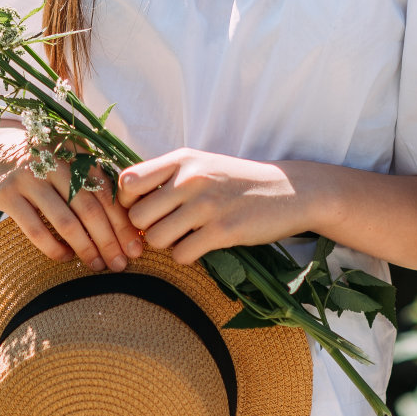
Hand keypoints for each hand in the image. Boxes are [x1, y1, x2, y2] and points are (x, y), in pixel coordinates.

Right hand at [0, 126, 144, 271]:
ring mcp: (29, 177)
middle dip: (109, 240)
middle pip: (89, 208)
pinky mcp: (7, 194)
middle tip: (120, 264)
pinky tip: (65, 258)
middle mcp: (54, 162)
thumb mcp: (69, 159)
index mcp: (75, 152)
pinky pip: (35, 229)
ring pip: (65, 221)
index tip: (135, 247)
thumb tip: (130, 219)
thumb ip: (94, 180)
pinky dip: (54, 248)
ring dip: (85, 248)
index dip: (122, 222)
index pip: (106, 191)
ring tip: (97, 265)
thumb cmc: (43, 162)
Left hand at [118, 147, 316, 263]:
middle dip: (146, 229)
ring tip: (184, 237)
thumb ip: (167, 177)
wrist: (289, 190)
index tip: (143, 210)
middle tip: (165, 230)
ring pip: (155, 239)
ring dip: (166, 245)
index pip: (128, 181)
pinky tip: (201, 246)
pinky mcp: (224, 231)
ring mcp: (206, 205)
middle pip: (136, 216)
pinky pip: (181, 255)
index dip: (127, 202)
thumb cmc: (237, 181)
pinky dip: (186, 256)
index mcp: (182, 159)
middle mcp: (190, 178)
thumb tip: (127, 203)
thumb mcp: (201, 165)